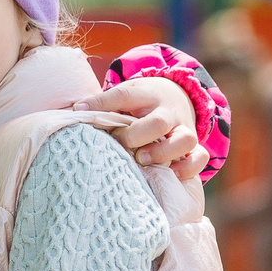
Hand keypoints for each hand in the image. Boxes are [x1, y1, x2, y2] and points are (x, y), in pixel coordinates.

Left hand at [79, 78, 205, 181]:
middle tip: (121, 143)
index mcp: (145, 95)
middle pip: (159, 122)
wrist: (175, 96)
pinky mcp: (195, 146)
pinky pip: (199, 157)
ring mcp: (184, 128)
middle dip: (138, 135)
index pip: (123, 96)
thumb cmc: (138, 103)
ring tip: (142, 159)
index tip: (79, 110)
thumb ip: (103, 105)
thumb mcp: (123, 96)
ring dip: (164, 152)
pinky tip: (169, 175)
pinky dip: (187, 167)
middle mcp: (168, 111)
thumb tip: (72, 112)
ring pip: (186, 139)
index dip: (101, 103)